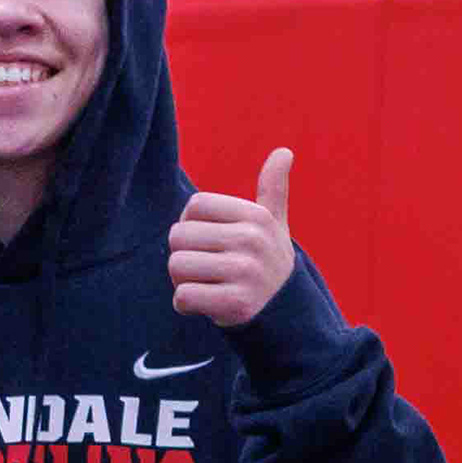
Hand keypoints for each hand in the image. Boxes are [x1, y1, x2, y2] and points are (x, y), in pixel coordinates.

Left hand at [168, 147, 295, 331]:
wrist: (285, 311)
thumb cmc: (267, 261)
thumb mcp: (274, 223)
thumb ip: (273, 188)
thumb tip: (284, 152)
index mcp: (256, 216)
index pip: (194, 206)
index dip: (191, 225)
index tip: (209, 240)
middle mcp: (252, 240)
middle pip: (178, 236)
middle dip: (183, 255)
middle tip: (207, 269)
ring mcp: (245, 272)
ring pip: (176, 266)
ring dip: (182, 281)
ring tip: (207, 285)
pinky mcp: (235, 303)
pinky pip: (182, 297)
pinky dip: (185, 305)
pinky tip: (205, 305)